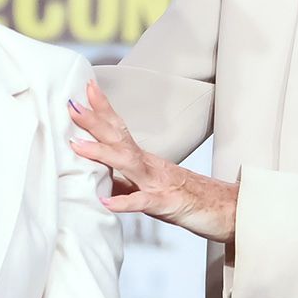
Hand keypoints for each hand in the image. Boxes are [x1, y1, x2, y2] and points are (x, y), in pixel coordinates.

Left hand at [68, 80, 237, 243]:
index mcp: (144, 160)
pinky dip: (125, 202)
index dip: (102, 109)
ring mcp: (158, 183)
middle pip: (120, 138)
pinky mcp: (167, 205)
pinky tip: (106, 203)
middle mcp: (150, 166)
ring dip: (102, 153)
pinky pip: (144, 202)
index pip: (120, 129)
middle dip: (94, 121)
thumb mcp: (148, 188)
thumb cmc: (186, 198)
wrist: (225, 209)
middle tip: (72, 104)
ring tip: (77, 146)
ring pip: (129, 163)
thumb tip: (95, 177)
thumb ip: (123, 181)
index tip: (85, 89)